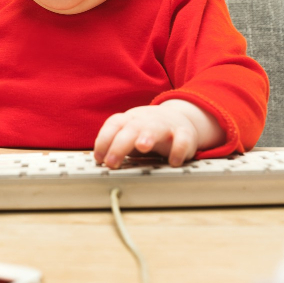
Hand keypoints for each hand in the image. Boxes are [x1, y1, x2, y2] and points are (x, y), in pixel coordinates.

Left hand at [92, 100, 224, 168]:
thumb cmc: (147, 131)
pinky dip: (178, 149)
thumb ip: (116, 146)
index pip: (113, 125)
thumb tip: (99, 163)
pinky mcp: (184, 133)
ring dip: (148, 136)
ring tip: (142, 146)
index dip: (104, 140)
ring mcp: (165, 125)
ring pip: (155, 128)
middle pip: (130, 129)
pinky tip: (173, 162)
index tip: (99, 158)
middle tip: (111, 162)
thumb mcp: (129, 135)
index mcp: (129, 120)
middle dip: (119, 145)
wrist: (178, 119)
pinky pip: (182, 139)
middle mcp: (145, 121)